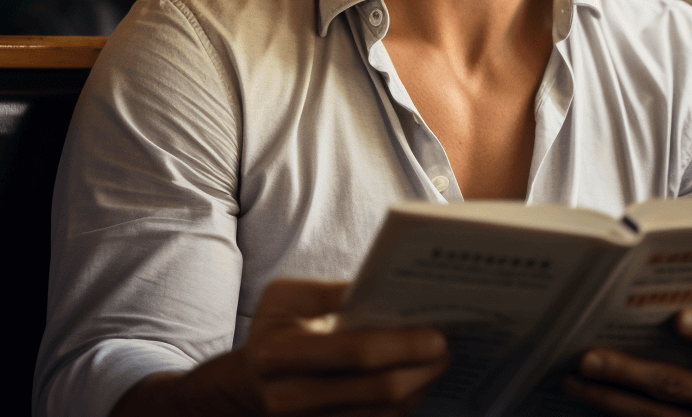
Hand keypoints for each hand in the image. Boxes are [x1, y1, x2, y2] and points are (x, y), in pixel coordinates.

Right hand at [112, 279, 449, 416]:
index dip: (404, 344)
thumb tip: (389, 285)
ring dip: (420, 389)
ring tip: (439, 362)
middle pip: (380, 392)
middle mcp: (291, 400)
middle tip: (449, 346)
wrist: (242, 389)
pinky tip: (417, 383)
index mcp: (280, 355)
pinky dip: (404, 408)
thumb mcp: (287, 297)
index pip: (357, 352)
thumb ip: (334, 291)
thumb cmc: (273, 331)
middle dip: (424, 370)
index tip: (438, 332)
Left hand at [562, 309, 691, 416]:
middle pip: (677, 384)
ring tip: (573, 379)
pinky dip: (613, 410)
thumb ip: (690, 319)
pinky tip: (587, 395)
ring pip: (655, 416)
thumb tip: (631, 291)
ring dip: (608, 397)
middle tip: (586, 358)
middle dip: (626, 370)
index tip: (677, 318)